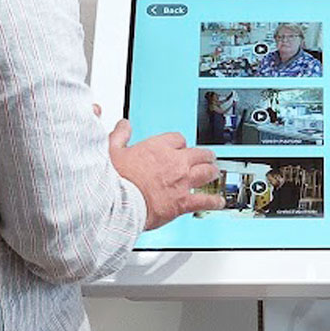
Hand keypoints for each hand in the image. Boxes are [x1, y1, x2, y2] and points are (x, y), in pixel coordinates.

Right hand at [108, 120, 222, 229]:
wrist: (117, 204)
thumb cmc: (113, 180)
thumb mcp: (111, 151)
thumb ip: (119, 136)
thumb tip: (123, 126)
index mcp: (157, 148)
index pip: (177, 139)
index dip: (179, 144)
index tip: (178, 147)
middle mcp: (174, 163)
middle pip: (198, 154)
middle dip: (203, 155)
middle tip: (206, 157)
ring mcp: (181, 182)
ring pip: (206, 172)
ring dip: (211, 171)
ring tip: (214, 172)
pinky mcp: (182, 202)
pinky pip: (204, 200)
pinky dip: (213, 201)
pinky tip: (218, 201)